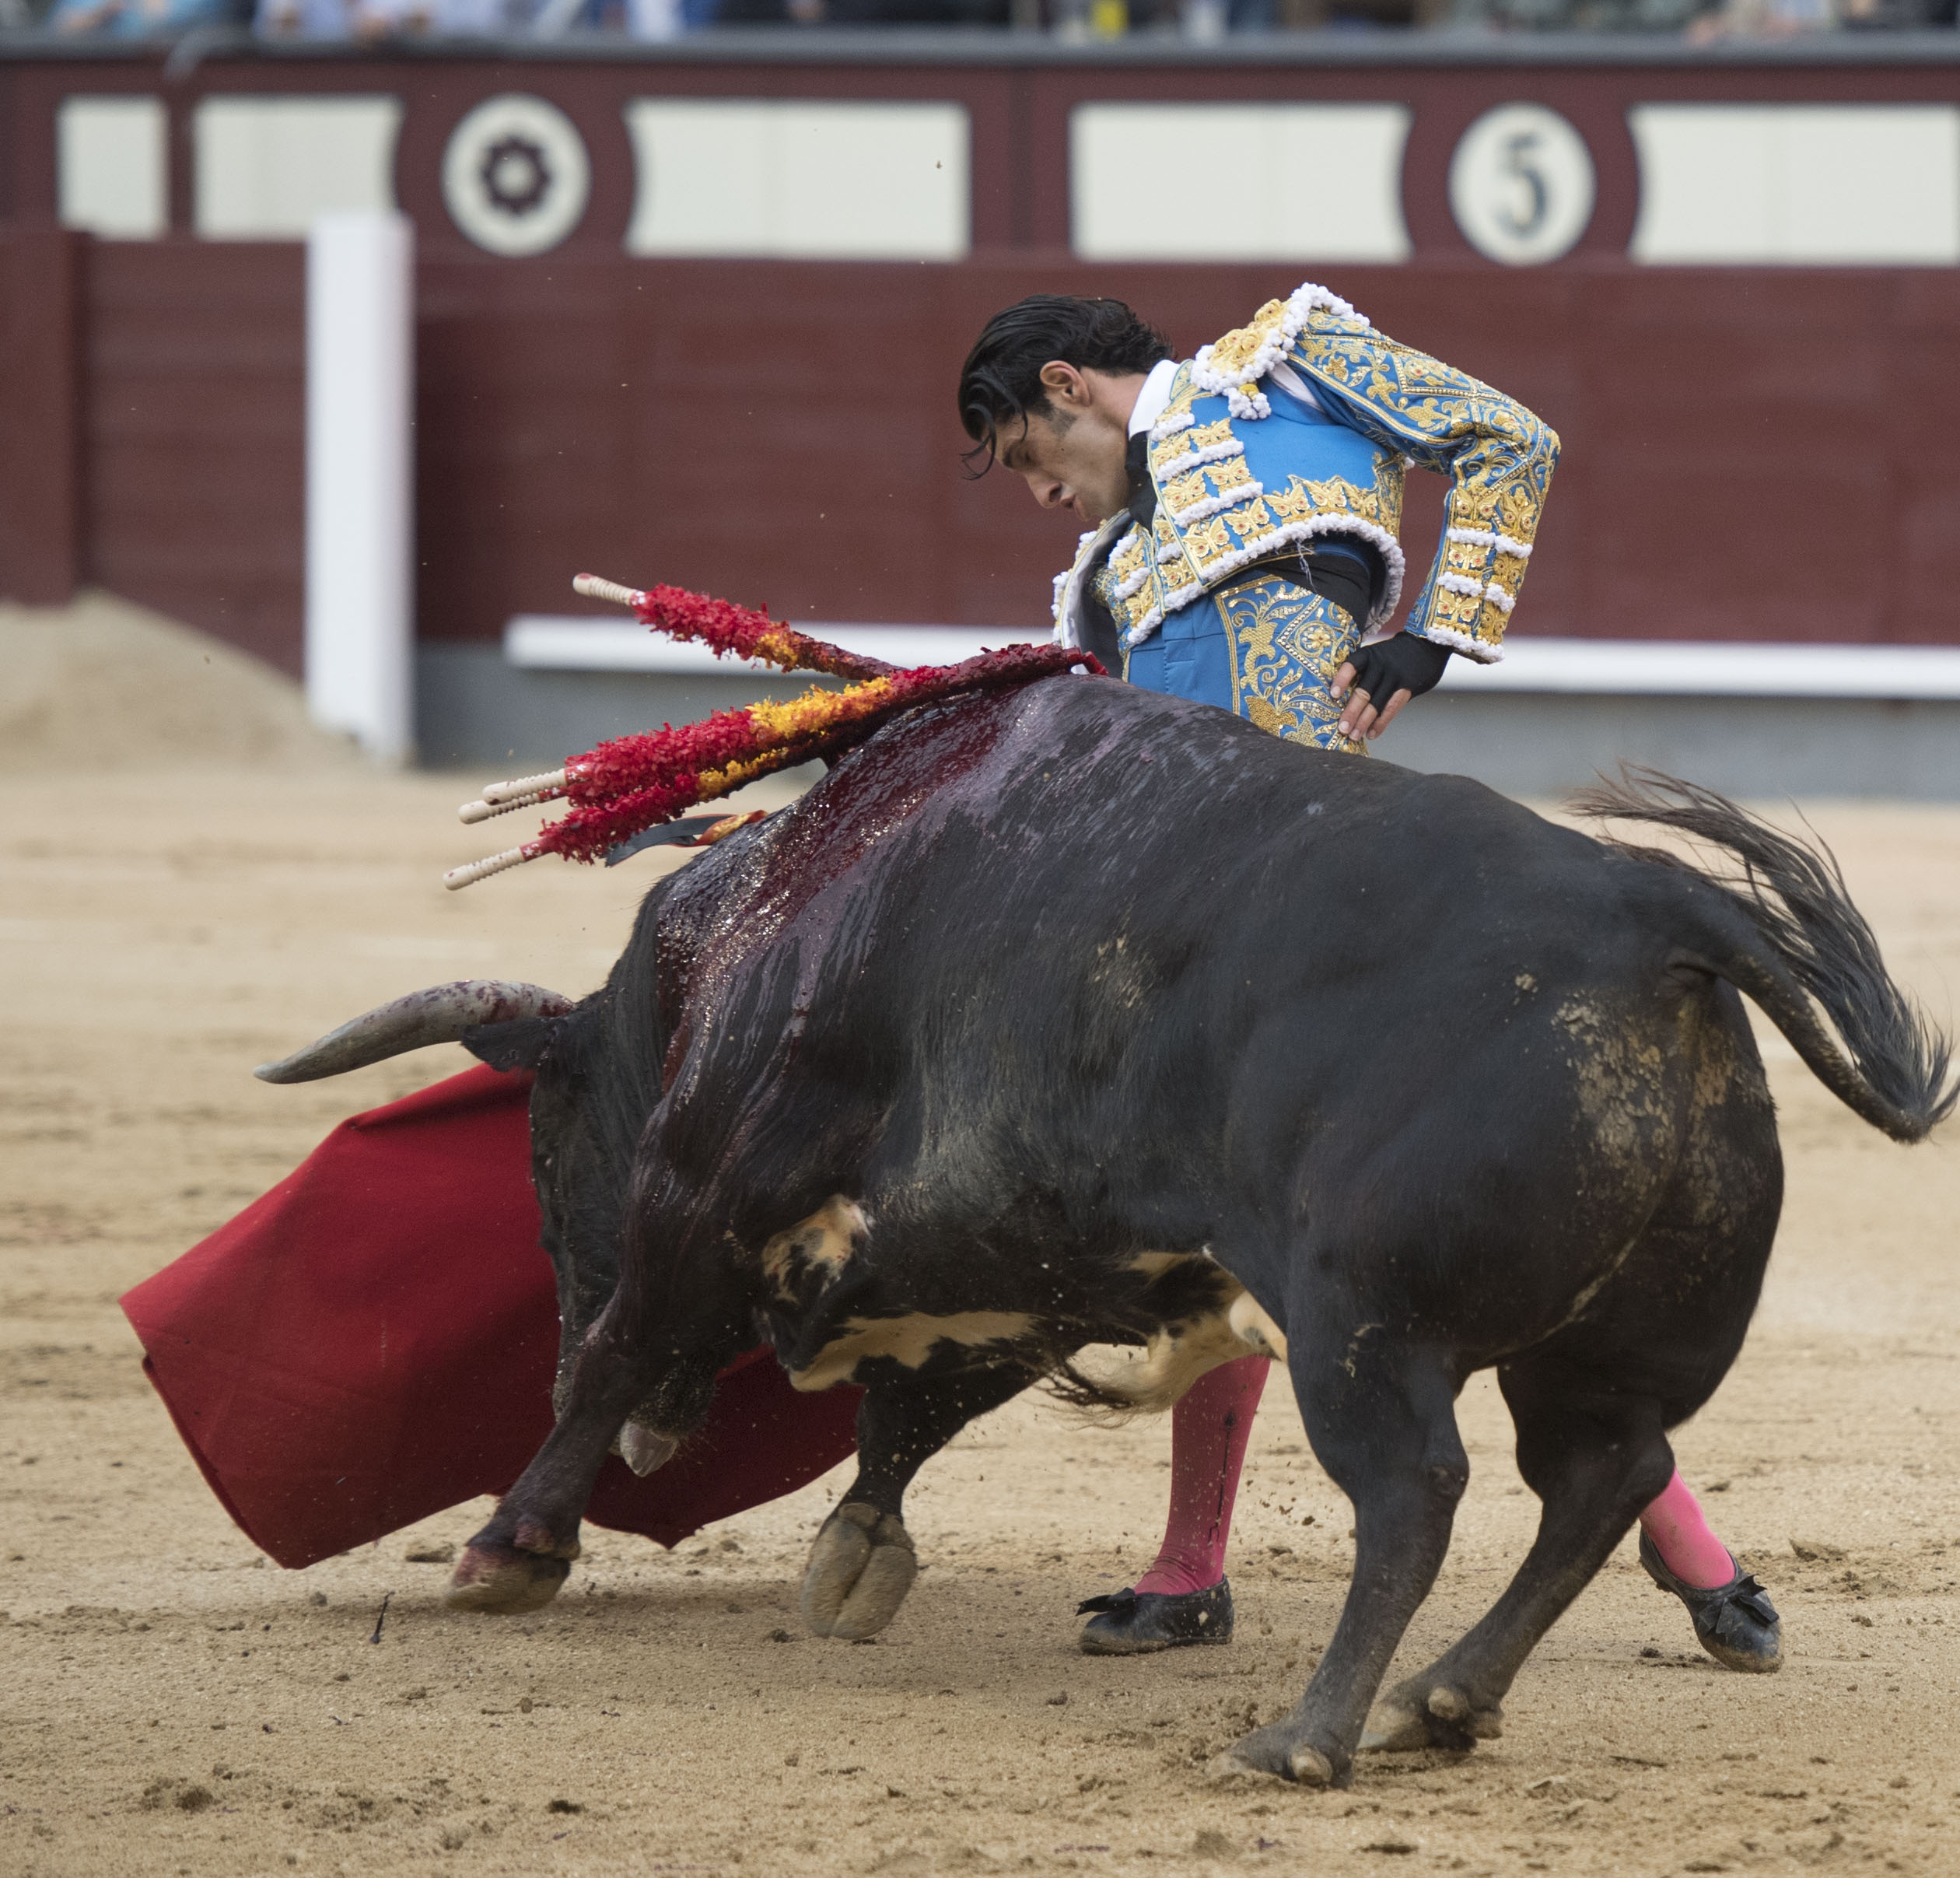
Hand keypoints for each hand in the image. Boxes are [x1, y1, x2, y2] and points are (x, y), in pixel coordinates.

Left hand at [1331, 633, 1450, 742]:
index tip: (1333, 695)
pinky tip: (1372, 733)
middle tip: (1342, 729)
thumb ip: (1365, 674)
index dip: (1341, 679)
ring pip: (1377, 703)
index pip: (1351, 666)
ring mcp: (1395, 676)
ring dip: (1364, 722)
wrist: (1427, 644)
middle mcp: (1380, 665)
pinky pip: (1392, 708)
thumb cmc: (1394, 655)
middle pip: (1363, 691)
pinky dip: (1381, 723)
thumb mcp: (1377, 656)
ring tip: (1354, 736)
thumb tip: (1345, 703)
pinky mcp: (1407, 686)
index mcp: (1368, 655)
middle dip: (1351, 712)